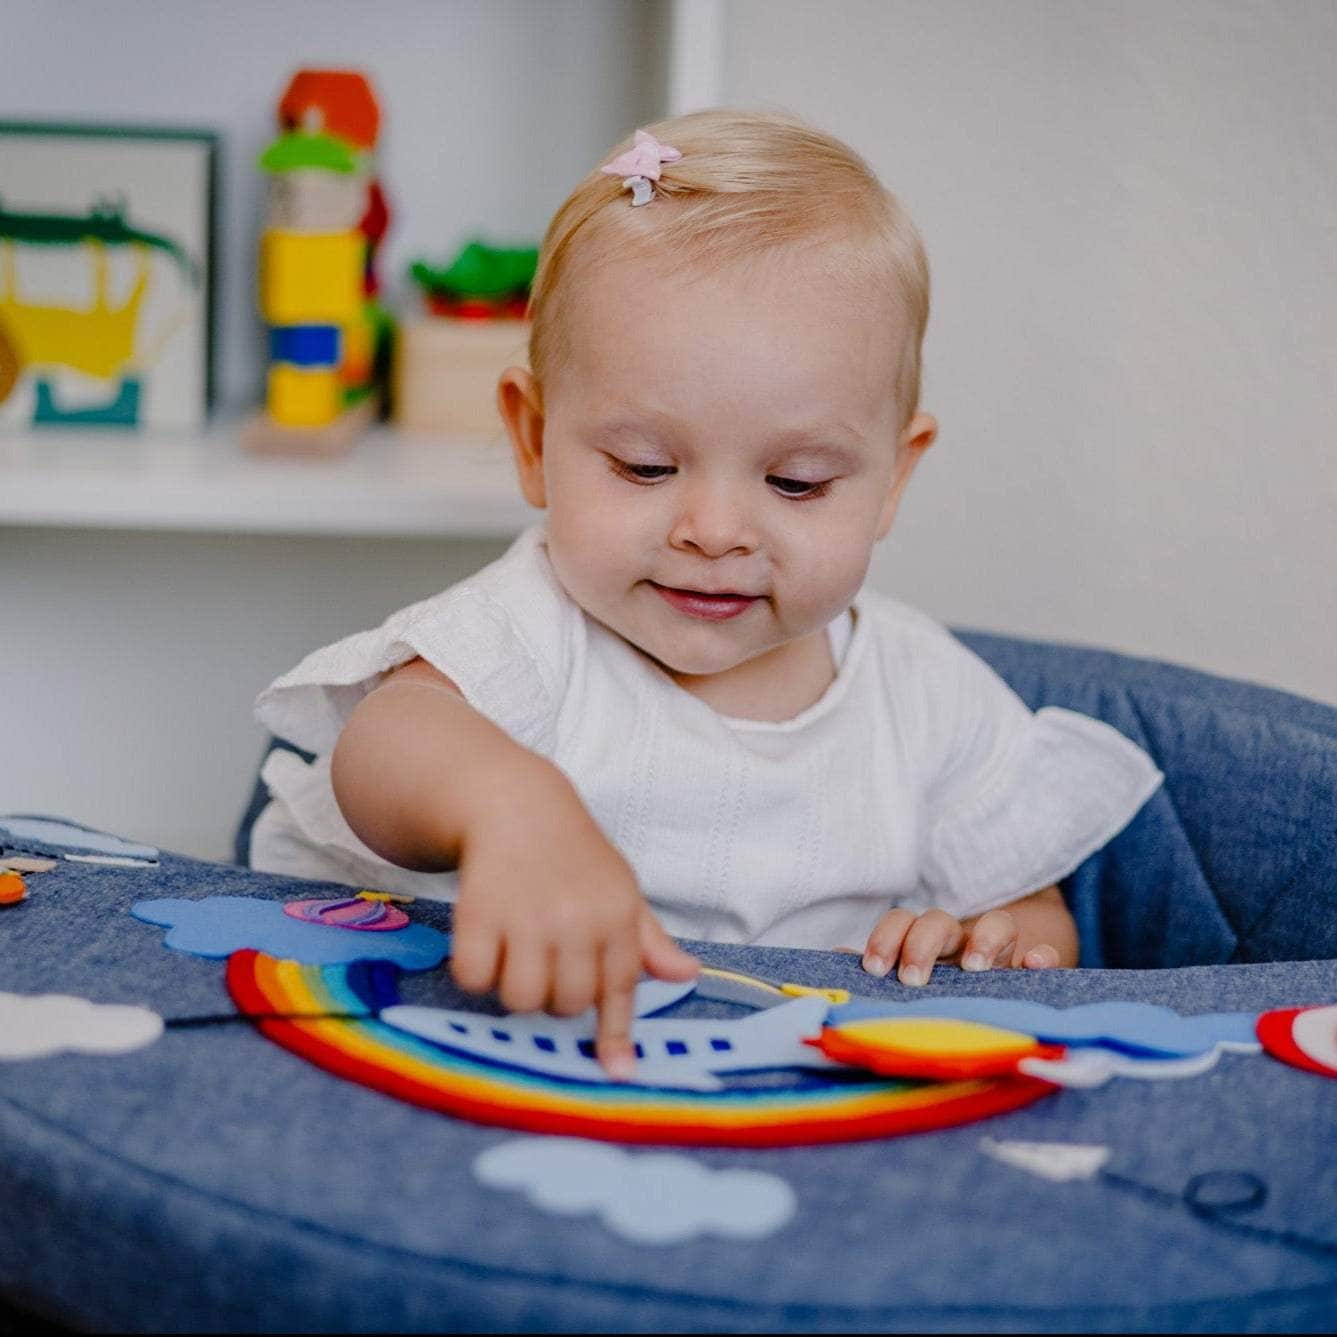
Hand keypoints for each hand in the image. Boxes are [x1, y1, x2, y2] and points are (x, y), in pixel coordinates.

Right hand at [448, 764, 697, 1077]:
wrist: (516, 804)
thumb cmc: (575, 856)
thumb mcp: (621, 889)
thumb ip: (648, 939)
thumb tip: (688, 974)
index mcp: (617, 915)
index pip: (620, 988)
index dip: (616, 1034)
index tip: (617, 1071)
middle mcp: (576, 919)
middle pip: (566, 1005)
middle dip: (554, 997)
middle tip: (545, 964)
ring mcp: (526, 917)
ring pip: (520, 999)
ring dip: (514, 990)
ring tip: (514, 955)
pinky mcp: (478, 912)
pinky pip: (474, 978)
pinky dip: (475, 972)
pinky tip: (483, 943)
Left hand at [860, 895, 1070, 985]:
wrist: (1015, 967)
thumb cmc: (951, 980)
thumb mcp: (918, 973)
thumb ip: (884, 964)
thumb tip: (834, 959)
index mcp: (928, 943)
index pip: (901, 923)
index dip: (885, 938)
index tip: (874, 968)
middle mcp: (962, 942)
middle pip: (938, 922)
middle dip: (921, 945)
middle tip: (911, 980)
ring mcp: (1003, 953)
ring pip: (996, 925)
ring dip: (984, 940)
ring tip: (974, 967)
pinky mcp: (1038, 966)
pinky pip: (1045, 953)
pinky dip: (1041, 957)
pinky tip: (1034, 965)